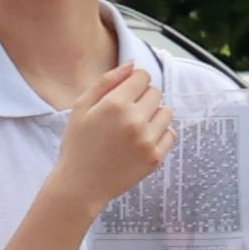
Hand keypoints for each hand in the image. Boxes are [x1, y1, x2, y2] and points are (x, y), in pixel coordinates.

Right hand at [50, 61, 179, 218]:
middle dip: (143, 97)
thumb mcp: (81, 107)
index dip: (134, 81)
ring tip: (136, 126)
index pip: (143, 76)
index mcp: (115, 104)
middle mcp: (135, 120)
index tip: (126, 92)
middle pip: (156, 92)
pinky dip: (160, 133)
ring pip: (166, 111)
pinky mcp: (155, 157)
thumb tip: (131, 64)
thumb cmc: (77, 145)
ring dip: (154, 114)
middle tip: (127, 112)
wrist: (80, 186)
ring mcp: (147, 140)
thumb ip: (106, 82)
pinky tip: (142, 140)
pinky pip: (171, 134)